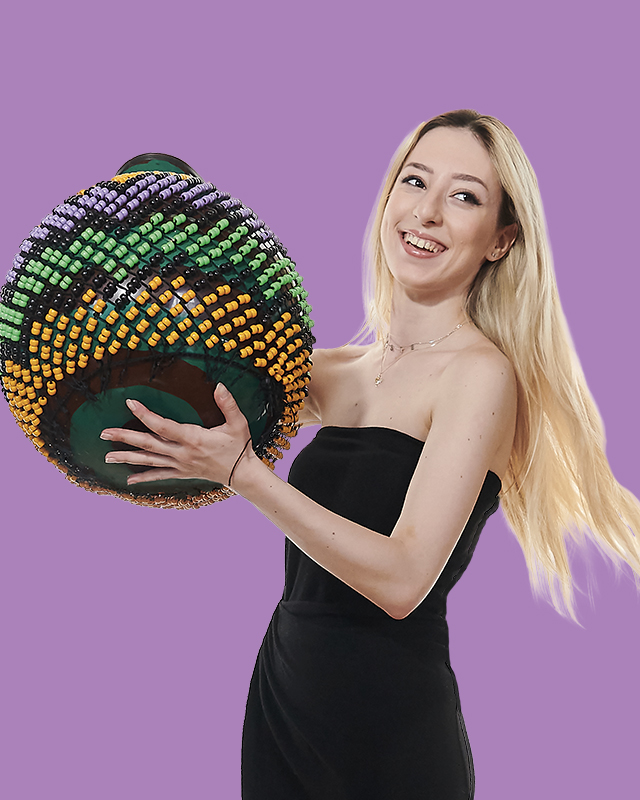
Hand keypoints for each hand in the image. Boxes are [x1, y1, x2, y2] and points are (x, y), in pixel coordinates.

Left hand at [100, 383, 256, 487]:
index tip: (130, 403)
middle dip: (125, 438)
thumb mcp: (237, 423)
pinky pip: (159, 475)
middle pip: (148, 444)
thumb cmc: (239, 446)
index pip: (163, 425)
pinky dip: (144, 477)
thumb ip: (228, 404)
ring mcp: (180, 464)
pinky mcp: (182, 472)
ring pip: (149, 461)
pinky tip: (129, 480)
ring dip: (127, 458)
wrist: (241, 474)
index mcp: (193, 438)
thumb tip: (219, 385)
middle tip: (104, 434)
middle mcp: (182, 453)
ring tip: (107, 457)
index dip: (145, 415)